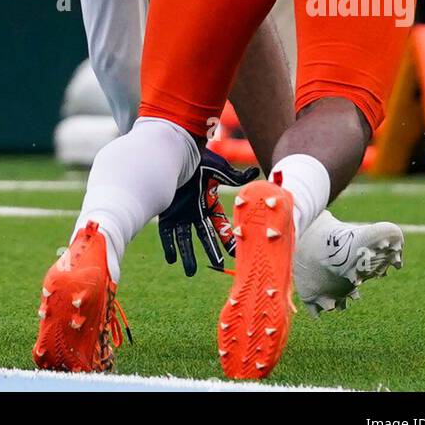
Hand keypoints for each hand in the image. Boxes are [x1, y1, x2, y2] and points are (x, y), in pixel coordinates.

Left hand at [158, 150, 259, 275]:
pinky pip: (167, 232)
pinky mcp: (167, 212)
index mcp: (209, 203)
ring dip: (187, 255)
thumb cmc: (199, 159)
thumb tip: (257, 174)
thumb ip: (236, 177)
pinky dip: (169, 245)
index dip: (227, 239)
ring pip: (185, 239)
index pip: (221, 225)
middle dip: (212, 251)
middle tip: (218, 266)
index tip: (235, 253)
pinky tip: (171, 259)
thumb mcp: (219, 170)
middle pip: (204, 236)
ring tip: (190, 272)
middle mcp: (195, 211)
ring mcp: (181, 213)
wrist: (176, 151)